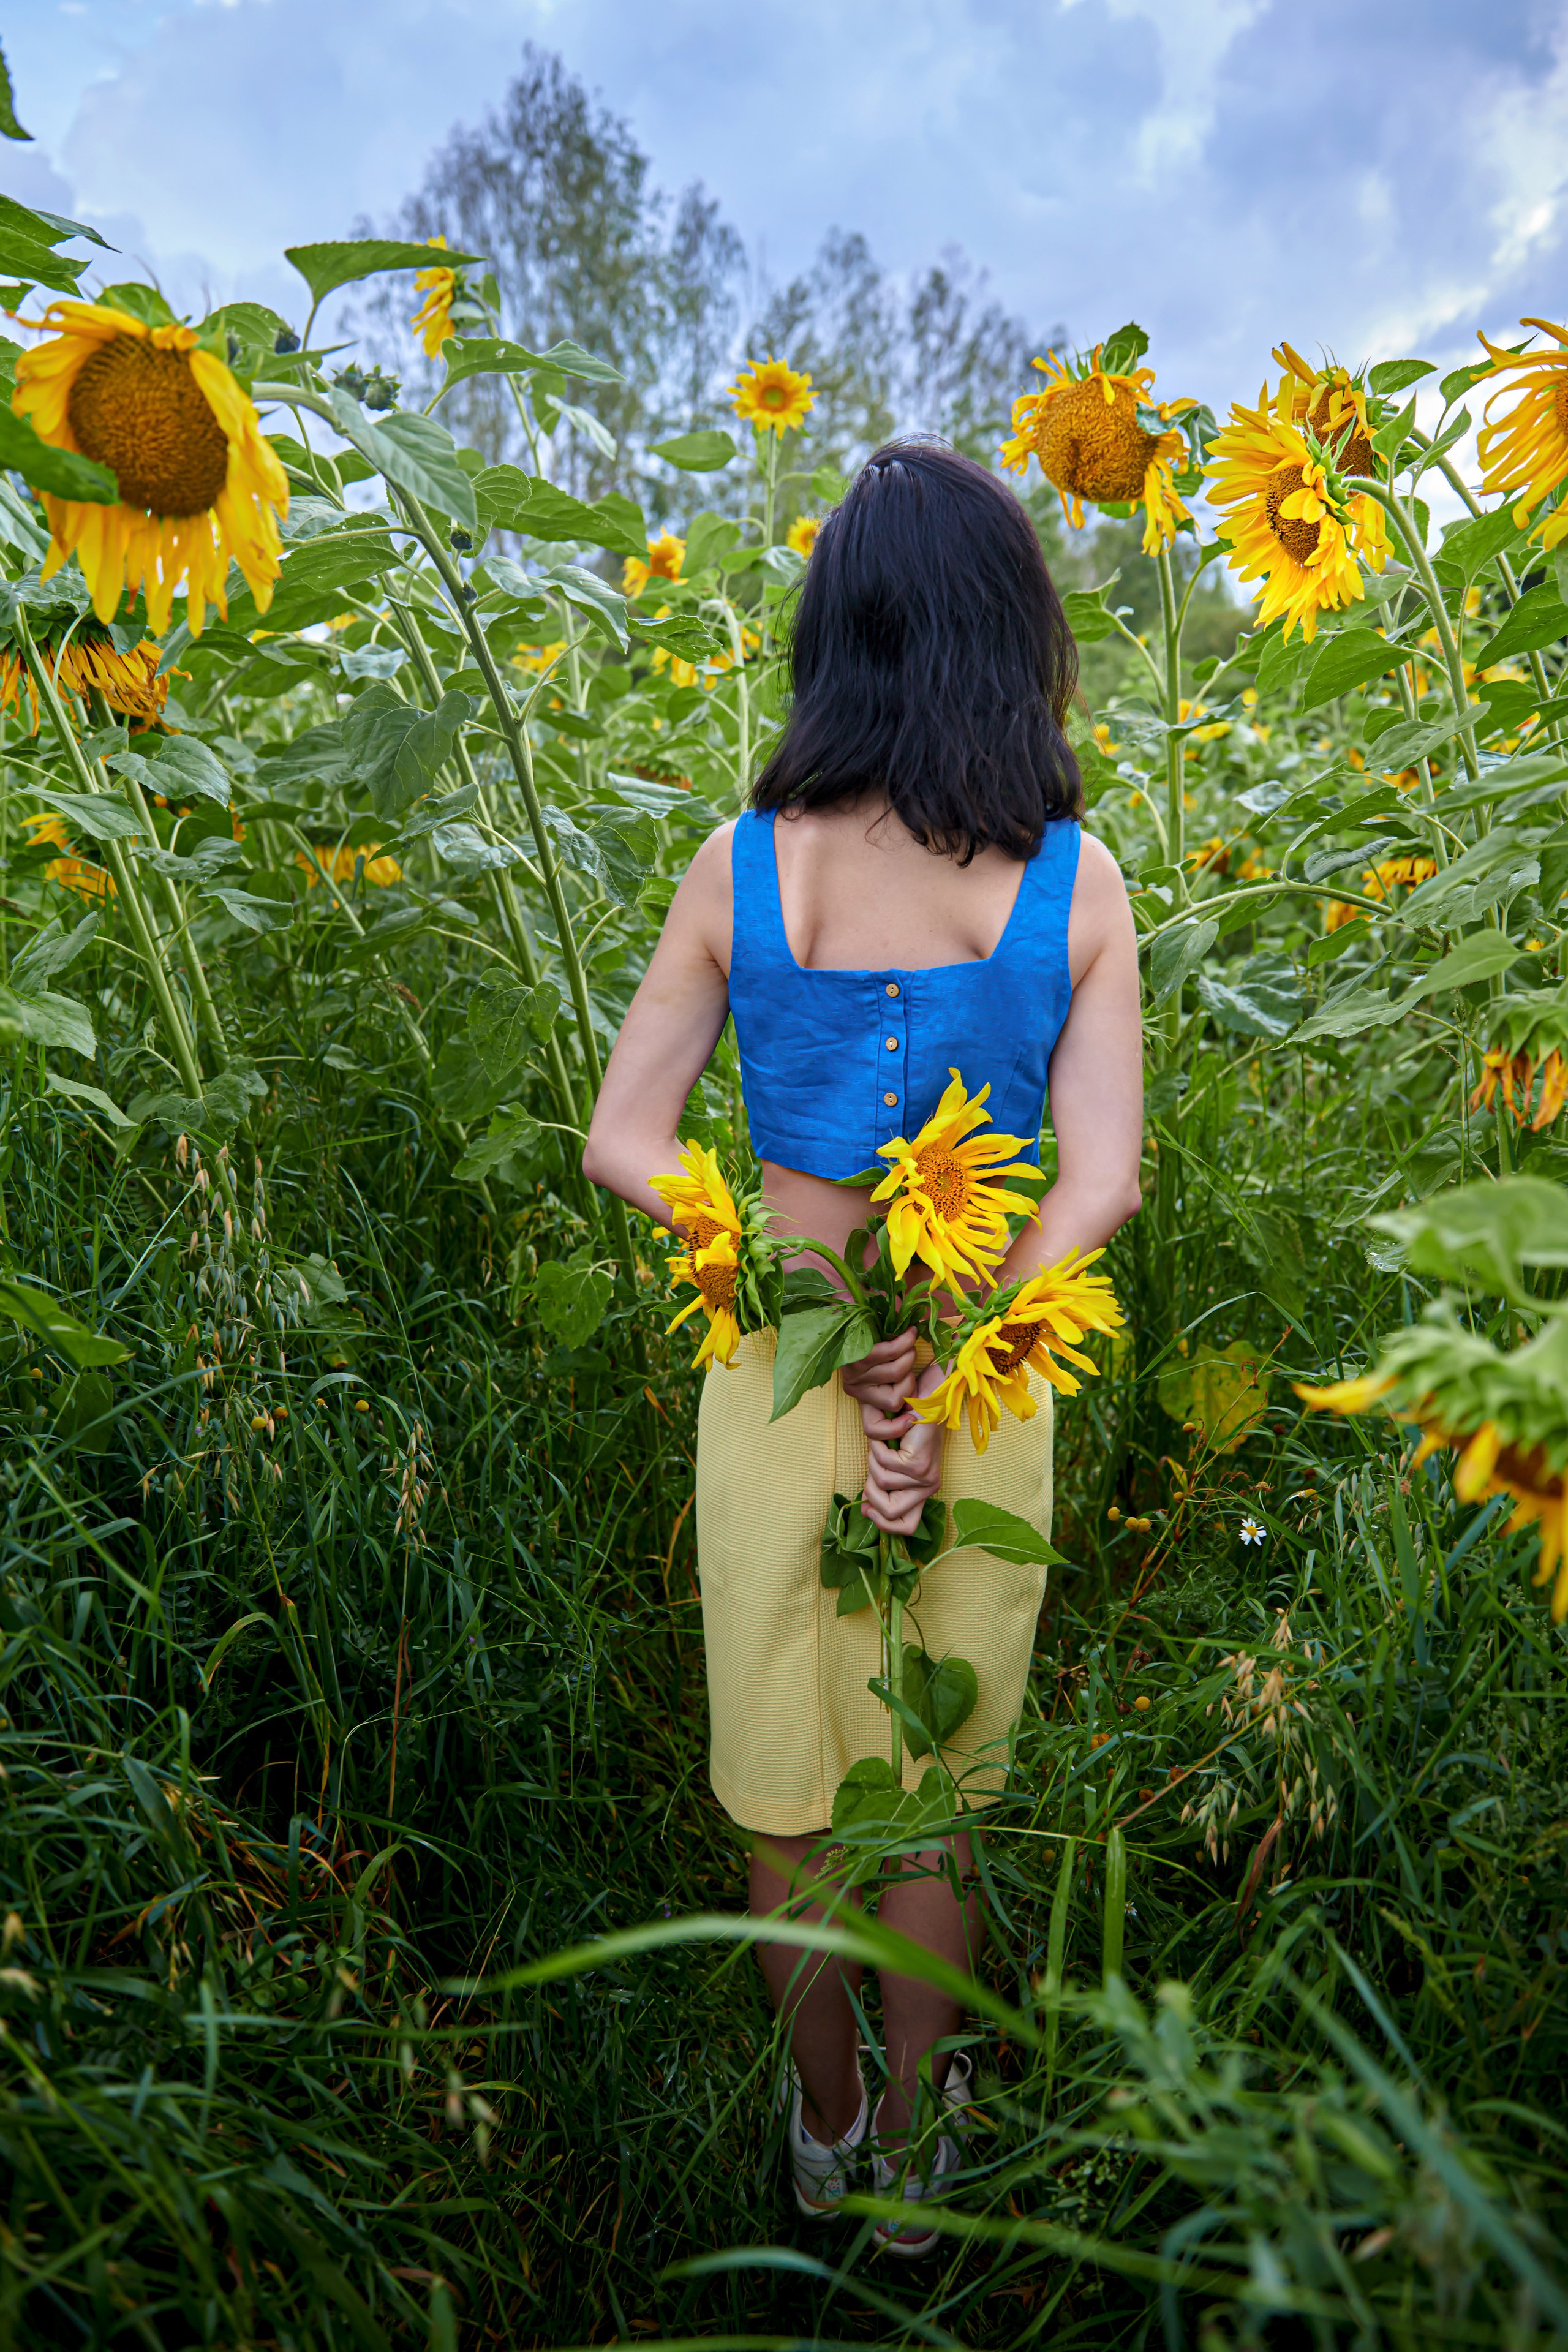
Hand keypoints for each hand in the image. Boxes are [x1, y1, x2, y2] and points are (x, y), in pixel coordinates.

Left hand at [839, 1329, 918, 1421]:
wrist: (847, 1317)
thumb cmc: (871, 1344)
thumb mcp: (882, 1371)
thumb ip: (899, 1385)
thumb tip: (918, 1404)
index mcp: (863, 1398)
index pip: (875, 1428)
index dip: (895, 1429)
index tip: (912, 1419)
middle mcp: (856, 1389)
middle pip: (897, 1399)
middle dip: (911, 1377)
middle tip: (909, 1356)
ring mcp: (854, 1373)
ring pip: (897, 1374)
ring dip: (909, 1354)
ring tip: (907, 1342)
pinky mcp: (855, 1353)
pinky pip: (890, 1352)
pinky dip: (904, 1342)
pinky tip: (909, 1333)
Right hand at [861, 1411, 943, 1536]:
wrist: (925, 1403)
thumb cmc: (907, 1431)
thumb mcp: (892, 1464)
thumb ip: (882, 1487)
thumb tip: (866, 1509)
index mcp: (924, 1491)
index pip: (907, 1526)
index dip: (883, 1524)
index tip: (867, 1509)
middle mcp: (928, 1487)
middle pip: (891, 1513)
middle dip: (871, 1495)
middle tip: (872, 1472)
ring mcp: (924, 1477)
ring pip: (881, 1483)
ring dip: (872, 1462)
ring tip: (882, 1446)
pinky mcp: (917, 1463)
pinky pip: (883, 1464)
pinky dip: (876, 1448)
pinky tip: (885, 1438)